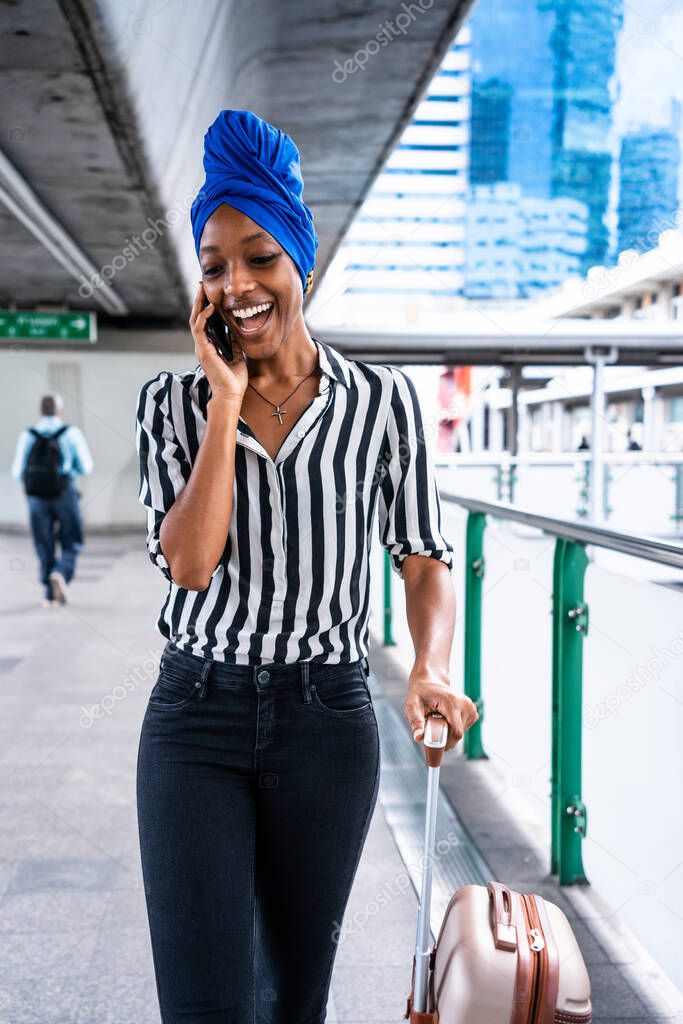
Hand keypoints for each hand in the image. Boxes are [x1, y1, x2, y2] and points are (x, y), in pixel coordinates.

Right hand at [190, 281, 247, 403]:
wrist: (231, 395)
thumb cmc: (234, 381)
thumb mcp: (237, 356)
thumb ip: (234, 343)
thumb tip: (236, 330)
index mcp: (209, 348)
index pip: (204, 323)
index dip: (205, 308)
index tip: (210, 295)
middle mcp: (202, 346)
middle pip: (196, 318)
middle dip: (199, 301)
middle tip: (201, 285)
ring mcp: (201, 347)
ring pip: (195, 320)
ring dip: (199, 304)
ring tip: (202, 290)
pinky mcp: (203, 350)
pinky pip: (199, 328)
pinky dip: (204, 315)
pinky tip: (211, 306)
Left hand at [404, 666, 478, 752]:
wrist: (429, 681)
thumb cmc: (420, 693)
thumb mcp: (412, 706)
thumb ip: (416, 722)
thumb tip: (418, 737)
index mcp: (452, 703)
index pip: (456, 733)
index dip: (445, 743)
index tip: (433, 743)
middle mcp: (465, 705)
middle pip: (458, 734)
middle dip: (444, 736)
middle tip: (431, 727)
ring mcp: (471, 708)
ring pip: (460, 733)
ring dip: (448, 732)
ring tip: (438, 719)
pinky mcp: (472, 712)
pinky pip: (463, 729)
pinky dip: (453, 728)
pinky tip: (445, 718)